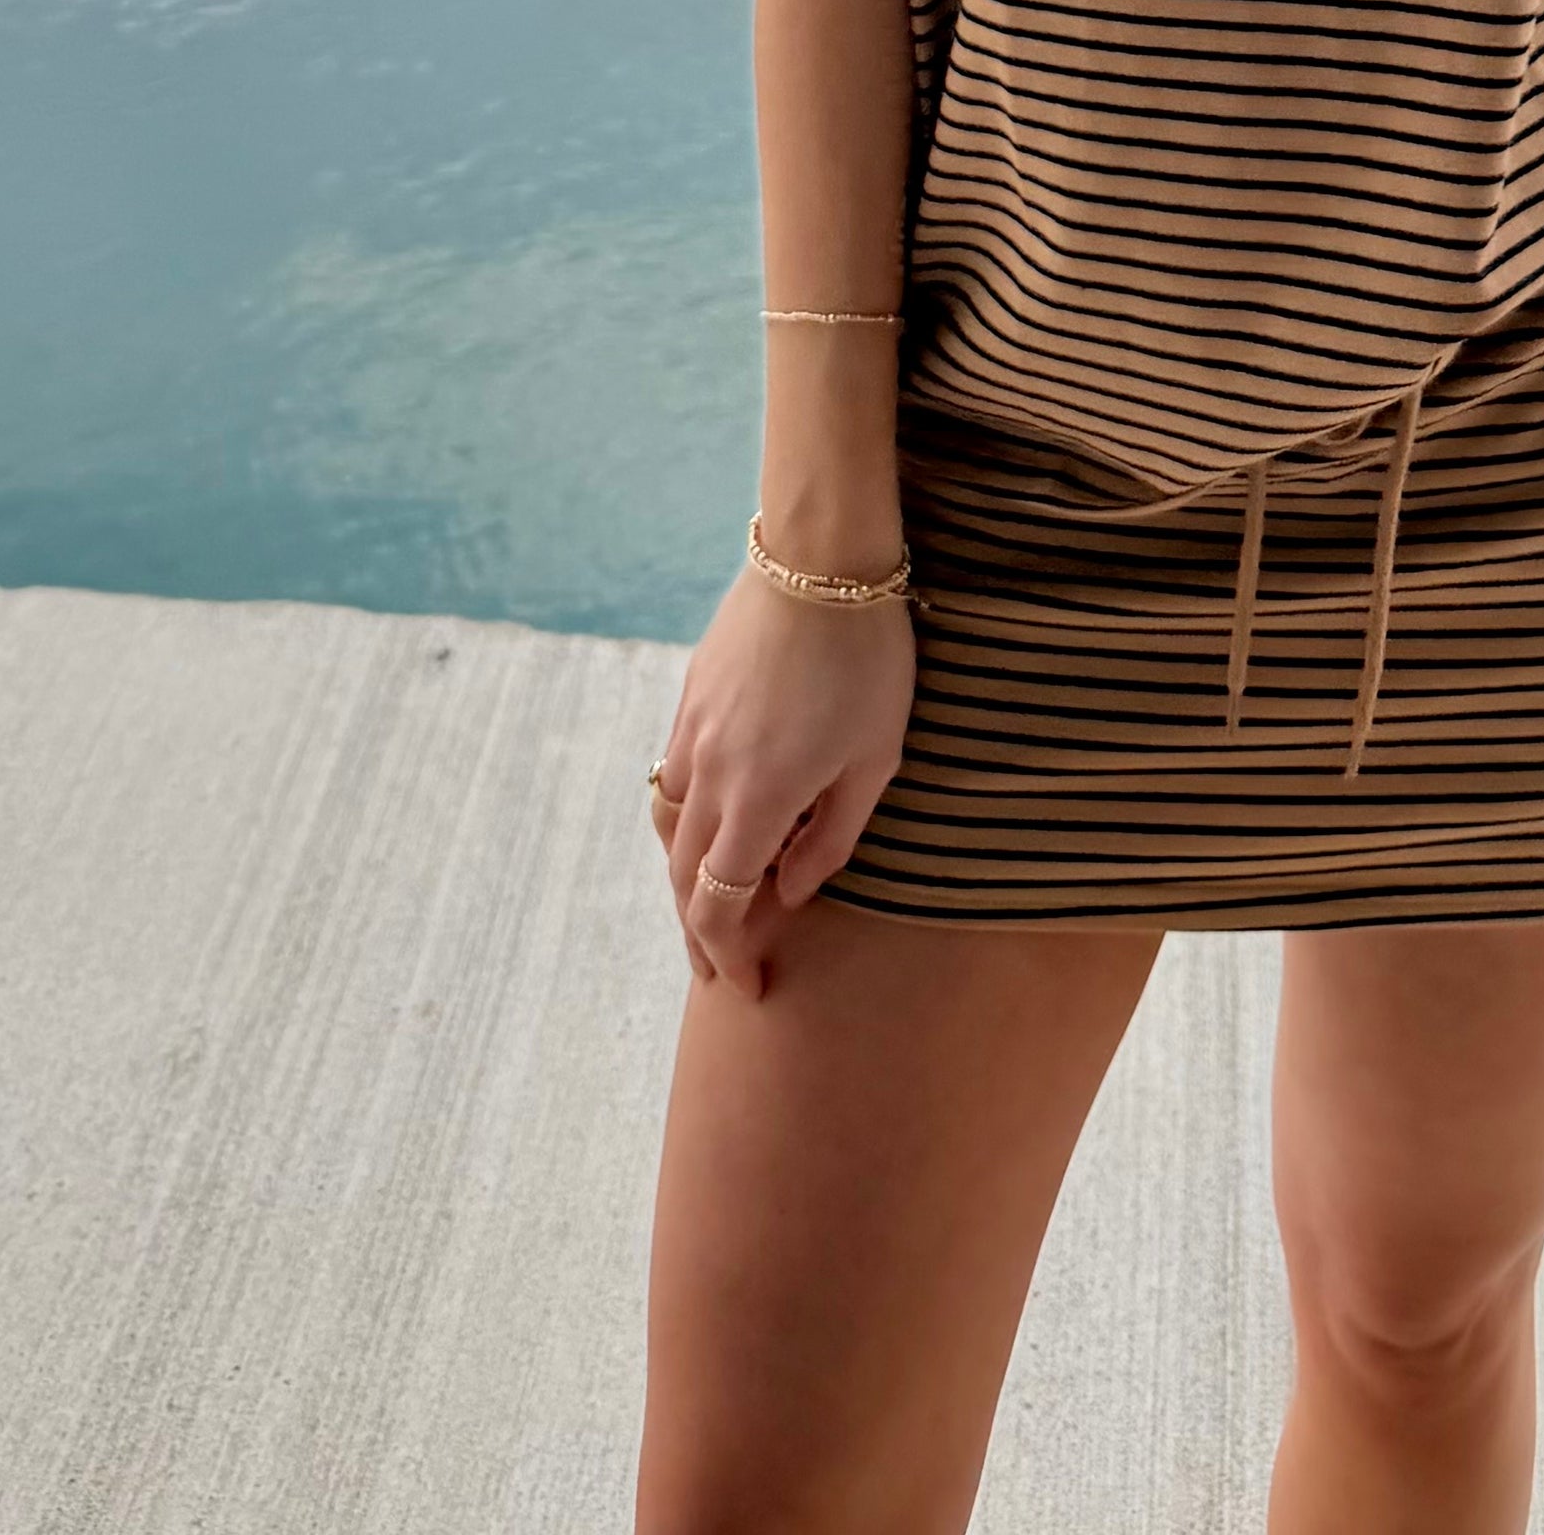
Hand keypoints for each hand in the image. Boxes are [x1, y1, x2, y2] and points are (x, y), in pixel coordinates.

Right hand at [647, 560, 914, 996]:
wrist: (820, 557)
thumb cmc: (867, 660)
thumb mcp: (874, 760)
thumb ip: (831, 838)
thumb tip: (789, 893)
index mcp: (757, 799)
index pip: (721, 904)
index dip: (729, 954)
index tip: (747, 987)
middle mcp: (709, 773)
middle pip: (683, 875)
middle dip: (698, 932)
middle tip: (717, 969)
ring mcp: (692, 730)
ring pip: (668, 826)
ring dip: (682, 876)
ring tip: (703, 905)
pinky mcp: (690, 694)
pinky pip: (671, 774)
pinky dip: (680, 818)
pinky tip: (705, 822)